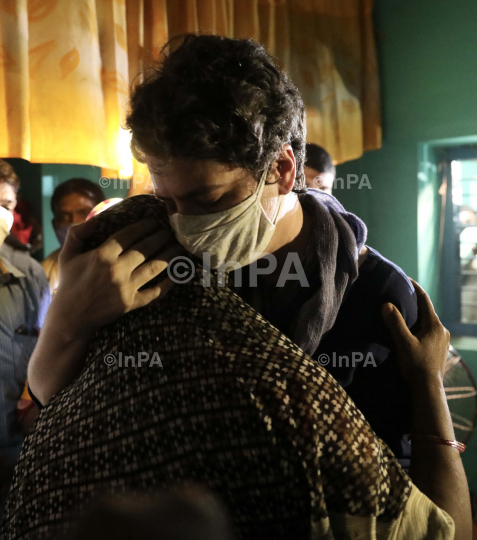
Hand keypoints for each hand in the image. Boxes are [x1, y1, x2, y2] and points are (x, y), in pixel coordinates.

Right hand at [54, 217, 183, 335]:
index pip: (128, 235)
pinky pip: (155, 292)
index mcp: (102, 255)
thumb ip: (77, 234)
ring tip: (179, 248)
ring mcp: (126, 287)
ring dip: (169, 256)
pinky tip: (177, 274)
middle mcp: (116, 269)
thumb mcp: (67, 256)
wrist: (71, 317)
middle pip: (145, 249)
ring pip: (154, 268)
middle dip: (160, 238)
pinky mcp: (131, 303)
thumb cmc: (70, 284)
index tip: (154, 221)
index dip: (143, 226)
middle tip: (170, 232)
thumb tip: (95, 219)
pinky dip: (168, 283)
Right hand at [382, 279, 449, 389]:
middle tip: (399, 295)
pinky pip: (429, 331)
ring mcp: (443, 340)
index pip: (424, 299)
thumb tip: (386, 304)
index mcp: (434, 325)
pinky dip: (419, 326)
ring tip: (402, 312)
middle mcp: (442, 330)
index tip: (405, 278)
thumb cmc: (416, 364)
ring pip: (428, 321)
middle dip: (414, 301)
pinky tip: (410, 331)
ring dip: (416, 315)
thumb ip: (395, 323)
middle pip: (427, 310)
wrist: (428, 388)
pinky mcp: (439, 349)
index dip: (415, 287)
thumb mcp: (403, 342)